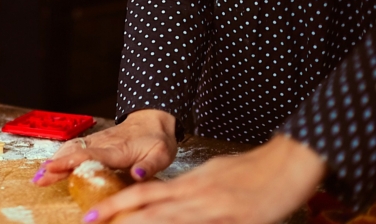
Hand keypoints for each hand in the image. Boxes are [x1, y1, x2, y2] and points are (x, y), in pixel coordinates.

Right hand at [35, 109, 177, 185]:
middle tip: (38, 178)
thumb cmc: (156, 140)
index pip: (88, 156)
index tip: (51, 169)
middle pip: (73, 152)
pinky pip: (73, 148)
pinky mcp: (94, 142)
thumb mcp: (161, 154)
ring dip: (54, 161)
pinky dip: (60, 156)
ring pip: (70, 149)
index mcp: (117, 150)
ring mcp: (96, 142)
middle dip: (55, 165)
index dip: (68, 162)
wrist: (153, 120)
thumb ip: (149, 167)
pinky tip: (51, 167)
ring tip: (39, 176)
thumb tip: (136, 176)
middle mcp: (102, 144)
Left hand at [87, 134, 325, 223]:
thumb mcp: (212, 174)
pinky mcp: (239, 220)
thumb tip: (165, 197)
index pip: (144, 195)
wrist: (288, 162)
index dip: (116, 205)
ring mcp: (217, 211)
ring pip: (172, 221)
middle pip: (151, 211)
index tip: (92, 215)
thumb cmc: (251, 169)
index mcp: (190, 185)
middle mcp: (197, 197)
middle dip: (120, 219)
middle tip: (91, 222)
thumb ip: (188, 189)